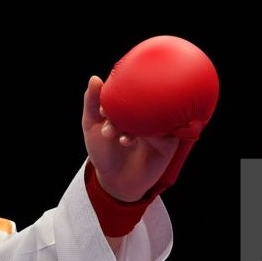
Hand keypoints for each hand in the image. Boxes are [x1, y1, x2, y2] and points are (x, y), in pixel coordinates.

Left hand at [81, 76, 178, 202]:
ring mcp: (159, 126)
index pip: (130, 89)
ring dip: (137, 125)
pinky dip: (153, 134)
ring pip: (155, 116)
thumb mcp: (92, 125)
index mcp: (131, 106)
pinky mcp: (169, 141)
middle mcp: (147, 113)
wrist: (115, 181)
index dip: (118, 92)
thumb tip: (94, 78)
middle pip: (145, 101)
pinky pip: (168, 132)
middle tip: (109, 120)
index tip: (103, 108)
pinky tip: (134, 139)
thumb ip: (92, 103)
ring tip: (120, 139)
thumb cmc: (103, 152)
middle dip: (127, 109)